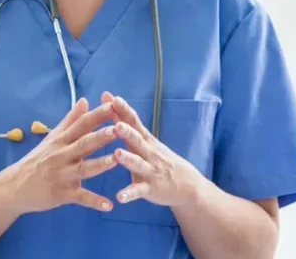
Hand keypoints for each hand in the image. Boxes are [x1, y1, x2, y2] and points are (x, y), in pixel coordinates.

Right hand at [7, 98, 118, 214]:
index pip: (81, 124)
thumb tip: (84, 100)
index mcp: (62, 140)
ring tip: (115, 160)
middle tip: (117, 129)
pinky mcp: (62, 194)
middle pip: (83, 144)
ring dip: (100, 164)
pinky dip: (95, 202)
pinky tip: (109, 205)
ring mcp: (62, 175)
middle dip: (100, 136)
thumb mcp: (53, 138)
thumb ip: (70, 120)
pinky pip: (81, 198)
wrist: (14, 187)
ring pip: (83, 169)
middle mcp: (62, 156)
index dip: (96, 115)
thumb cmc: (38, 160)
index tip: (112, 104)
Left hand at [101, 91, 203, 207]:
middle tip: (116, 124)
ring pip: (138, 164)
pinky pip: (139, 191)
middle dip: (127, 132)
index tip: (109, 97)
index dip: (122, 109)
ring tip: (117, 154)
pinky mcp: (150, 188)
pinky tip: (119, 197)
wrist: (187, 184)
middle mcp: (148, 152)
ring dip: (128, 159)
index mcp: (145, 139)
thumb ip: (126, 121)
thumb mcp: (145, 139)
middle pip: (137, 140)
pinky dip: (129, 194)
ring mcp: (150, 170)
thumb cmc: (159, 158)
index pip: (133, 121)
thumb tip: (110, 99)